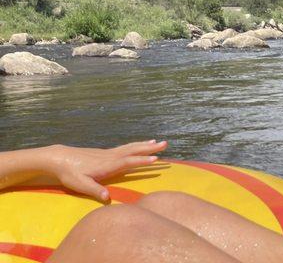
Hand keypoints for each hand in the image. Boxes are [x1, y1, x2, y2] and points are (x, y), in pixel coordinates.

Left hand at [44, 141, 166, 201]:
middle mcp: (111, 156)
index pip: (128, 162)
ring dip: (145, 145)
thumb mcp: (79, 184)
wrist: (59, 158)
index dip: (142, 161)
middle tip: (165, 144)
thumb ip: (94, 190)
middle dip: (149, 148)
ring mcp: (109, 153)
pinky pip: (125, 148)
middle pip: (133, 151)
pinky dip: (136, 145)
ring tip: (158, 142)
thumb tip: (107, 198)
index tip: (156, 159)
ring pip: (130, 147)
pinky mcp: (106, 153)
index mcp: (107, 165)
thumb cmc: (69, 173)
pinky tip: (140, 145)